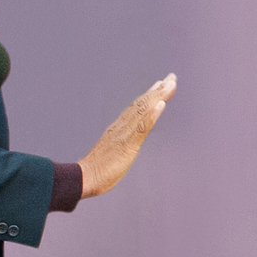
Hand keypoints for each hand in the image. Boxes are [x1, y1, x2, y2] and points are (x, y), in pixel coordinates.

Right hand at [78, 74, 176, 198]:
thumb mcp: (111, 153)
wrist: (84, 178)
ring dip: (158, 97)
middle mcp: (122, 127)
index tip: (161, 84)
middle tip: (172, 77)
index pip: (137, 108)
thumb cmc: (96, 171)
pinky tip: (161, 104)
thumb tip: (123, 143)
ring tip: (170, 84)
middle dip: (158, 91)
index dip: (149, 96)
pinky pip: (141, 127)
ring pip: (143, 111)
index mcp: (119, 129)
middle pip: (142, 104)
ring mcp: (124, 134)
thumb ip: (118, 145)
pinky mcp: (127, 145)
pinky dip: (152, 115)